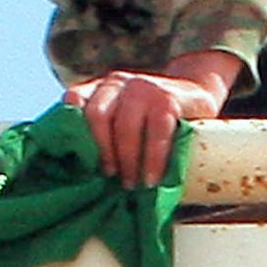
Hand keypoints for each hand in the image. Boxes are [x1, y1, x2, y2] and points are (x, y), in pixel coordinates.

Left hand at [69, 53, 237, 188]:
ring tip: (131, 184)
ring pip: (124, 127)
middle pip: (97, 116)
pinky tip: (151, 178)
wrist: (194, 94)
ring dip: (126, 161)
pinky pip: (156, 133)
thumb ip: (103, 130)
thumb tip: (81, 174)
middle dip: (102, 153)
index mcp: (99, 87)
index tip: (80, 162)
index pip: (74, 100)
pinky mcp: (168, 99)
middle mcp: (117, 82)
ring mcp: (143, 87)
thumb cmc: (150, 117)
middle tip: (110, 178)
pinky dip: (153, 160)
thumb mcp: (121, 115)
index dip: (72, 130)